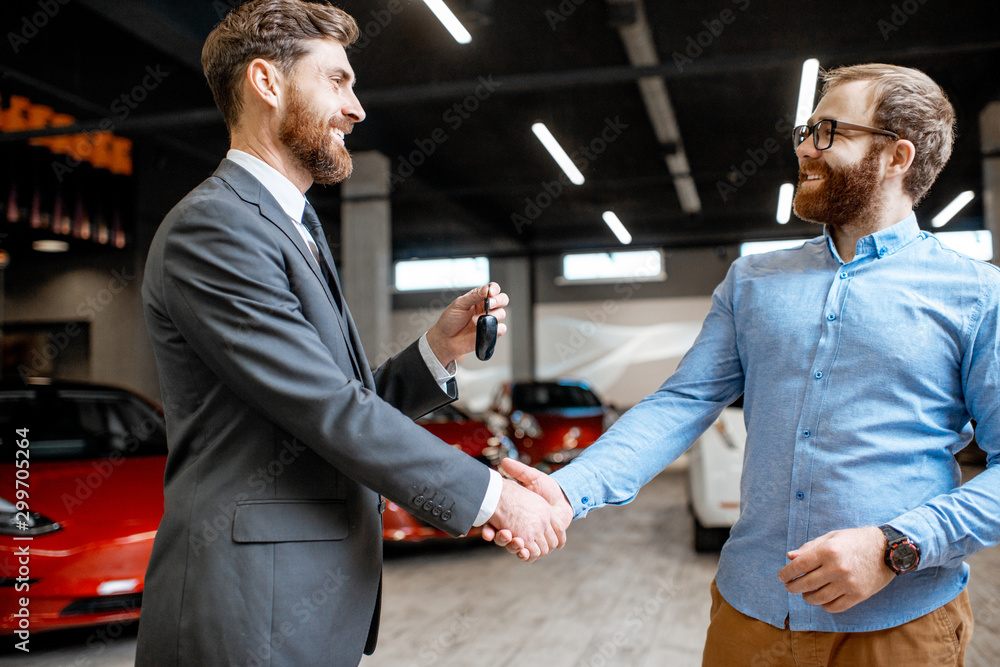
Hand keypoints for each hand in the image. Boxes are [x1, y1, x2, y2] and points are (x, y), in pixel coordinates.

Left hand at [425, 283, 507, 366]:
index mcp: (479, 298)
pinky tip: (483, 329)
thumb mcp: (459, 304)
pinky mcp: (491, 332)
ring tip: (475, 321)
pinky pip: (501, 329)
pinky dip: (495, 329)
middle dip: (498, 301)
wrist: (445, 340)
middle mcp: (486, 308)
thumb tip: (486, 290)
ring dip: (490, 317)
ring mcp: (489, 320)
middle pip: (503, 299)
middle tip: (489, 305)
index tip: (490, 293)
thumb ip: (473, 296)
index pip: (493, 289)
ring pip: (502, 314)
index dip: (494, 289)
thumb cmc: (450, 320)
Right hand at [482, 458, 572, 559]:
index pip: (493, 525)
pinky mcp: (540, 544)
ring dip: (514, 548)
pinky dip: (528, 555)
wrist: (564, 499)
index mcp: (511, 514)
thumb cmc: (548, 488)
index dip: (487, 530)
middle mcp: (516, 528)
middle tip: (505, 534)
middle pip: (502, 540)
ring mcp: (528, 538)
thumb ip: (520, 470)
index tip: (485, 530)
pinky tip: (526, 552)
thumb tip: (504, 462)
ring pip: (515, 549)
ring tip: (517, 543)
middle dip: (501, 540)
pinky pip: (531, 555)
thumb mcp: (533, 477)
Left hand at [778, 526, 893, 612]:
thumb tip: (789, 557)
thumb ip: (809, 547)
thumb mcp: (832, 537)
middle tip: (789, 586)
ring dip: (807, 597)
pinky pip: (834, 607)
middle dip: (793, 586)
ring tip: (805, 593)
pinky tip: (822, 599)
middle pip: (805, 584)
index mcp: (828, 551)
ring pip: (818, 598)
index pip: (798, 566)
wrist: (888, 550)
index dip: (786, 573)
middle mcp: (837, 569)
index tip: (782, 576)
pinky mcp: (858, 596)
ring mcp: (848, 584)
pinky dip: (824, 605)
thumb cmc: (856, 540)